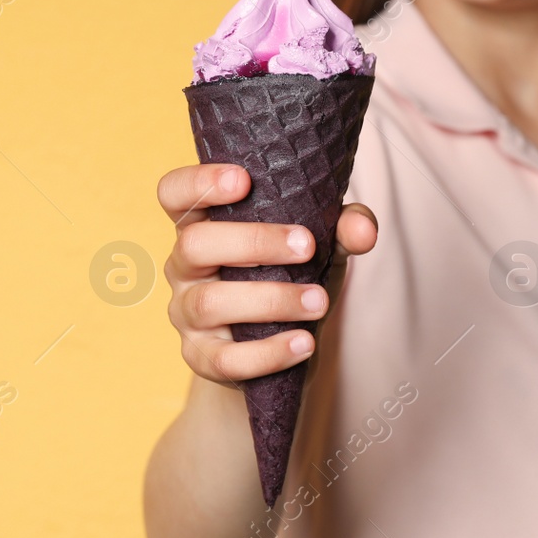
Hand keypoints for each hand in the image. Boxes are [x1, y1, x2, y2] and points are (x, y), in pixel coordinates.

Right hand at [157, 163, 377, 386]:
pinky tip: (304, 342)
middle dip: (254, 242)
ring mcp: (186, 312)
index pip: (174, 192)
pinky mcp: (200, 356)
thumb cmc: (289, 273)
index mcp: (201, 223)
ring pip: (211, 303)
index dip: (199, 182)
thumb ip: (340, 228)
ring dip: (271, 300)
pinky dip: (268, 353)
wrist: (279, 341)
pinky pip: (225, 359)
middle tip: (307, 246)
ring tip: (319, 301)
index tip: (244, 179)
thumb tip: (363, 229)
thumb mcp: (317, 244)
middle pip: (195, 244)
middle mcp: (184, 264)